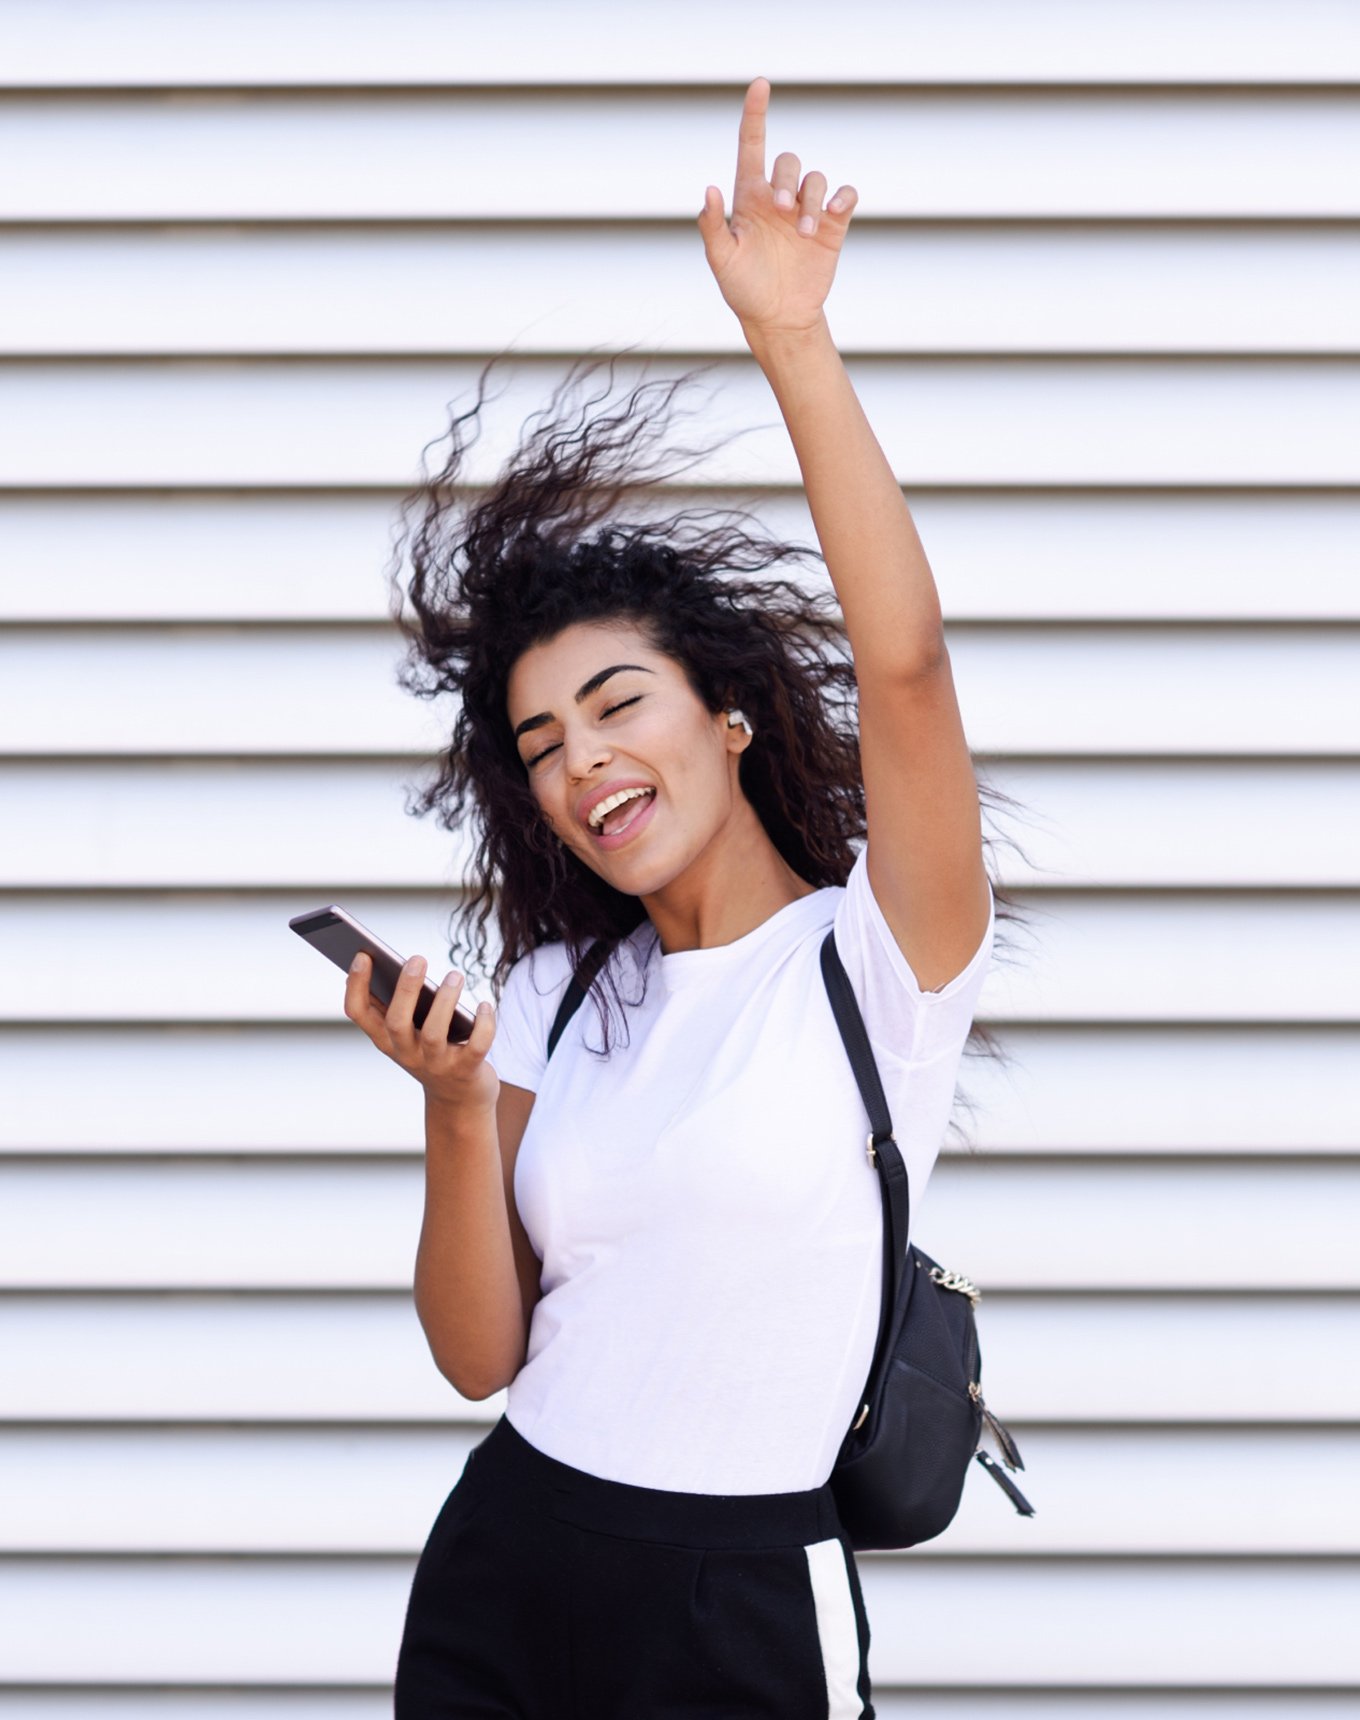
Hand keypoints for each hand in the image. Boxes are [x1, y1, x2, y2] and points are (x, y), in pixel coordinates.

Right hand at [343, 952, 499, 1114]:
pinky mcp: (466, 1070)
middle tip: (417, 958)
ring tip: (455, 975)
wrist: (458, 1099)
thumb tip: (378, 962)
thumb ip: (392, 1003)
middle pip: (396, 1022)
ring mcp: (436, 1064)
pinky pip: (476, 1047)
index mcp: (386, 1039)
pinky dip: (483, 1025)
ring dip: (445, 1001)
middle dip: (406, 989)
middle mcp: (406, 1053)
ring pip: (434, 1034)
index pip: (359, 1013)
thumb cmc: (431, 1051)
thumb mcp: (406, 1032)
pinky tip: (485, 1005)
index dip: (356, 985)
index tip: (363, 955)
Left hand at [696, 75, 857, 338]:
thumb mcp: (721, 262)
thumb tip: (709, 190)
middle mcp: (779, 198)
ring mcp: (806, 211)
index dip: (756, 114)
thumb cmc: (744, 290)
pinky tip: (835, 211)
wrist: (778, 319)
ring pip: (816, 180)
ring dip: (811, 201)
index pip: (752, 146)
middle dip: (787, 179)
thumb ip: (712, 226)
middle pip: (789, 161)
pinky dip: (843, 197)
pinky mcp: (832, 227)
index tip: (760, 85)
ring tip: (802, 234)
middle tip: (781, 210)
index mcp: (750, 198)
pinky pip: (845, 196)